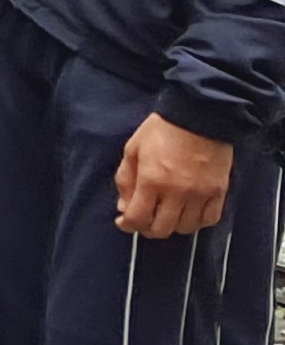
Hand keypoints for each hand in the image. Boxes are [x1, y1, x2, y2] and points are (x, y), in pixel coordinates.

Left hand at [116, 113, 234, 237]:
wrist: (200, 115)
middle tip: (144, 219)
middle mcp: (177, 192)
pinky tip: (188, 214)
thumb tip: (124, 207)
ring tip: (166, 216)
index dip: (127, 225)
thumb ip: (126, 180)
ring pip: (186, 228)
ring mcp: (201, 193)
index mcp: (152, 181)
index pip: (138, 218)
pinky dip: (197, 222)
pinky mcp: (219, 191)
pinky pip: (210, 219)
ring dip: (172, 226)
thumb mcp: (133, 150)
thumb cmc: (162, 129)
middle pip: (162, 229)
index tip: (124, 222)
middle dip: (147, 228)